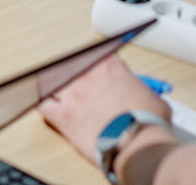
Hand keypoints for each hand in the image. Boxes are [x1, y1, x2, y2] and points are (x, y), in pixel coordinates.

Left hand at [39, 54, 168, 160]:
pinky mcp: (63, 116)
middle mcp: (88, 76)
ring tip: (54, 83)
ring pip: (54, 79)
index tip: (94, 59)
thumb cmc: (146, 123)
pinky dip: (40, 101)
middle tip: (76, 75)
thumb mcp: (155, 100)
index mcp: (111, 67)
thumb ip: (145, 93)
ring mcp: (73, 94)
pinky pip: (43, 104)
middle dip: (73, 68)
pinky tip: (40, 101)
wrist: (135, 144)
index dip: (95, 56)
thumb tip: (147, 100)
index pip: (97, 52)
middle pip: (72, 63)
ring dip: (55, 82)